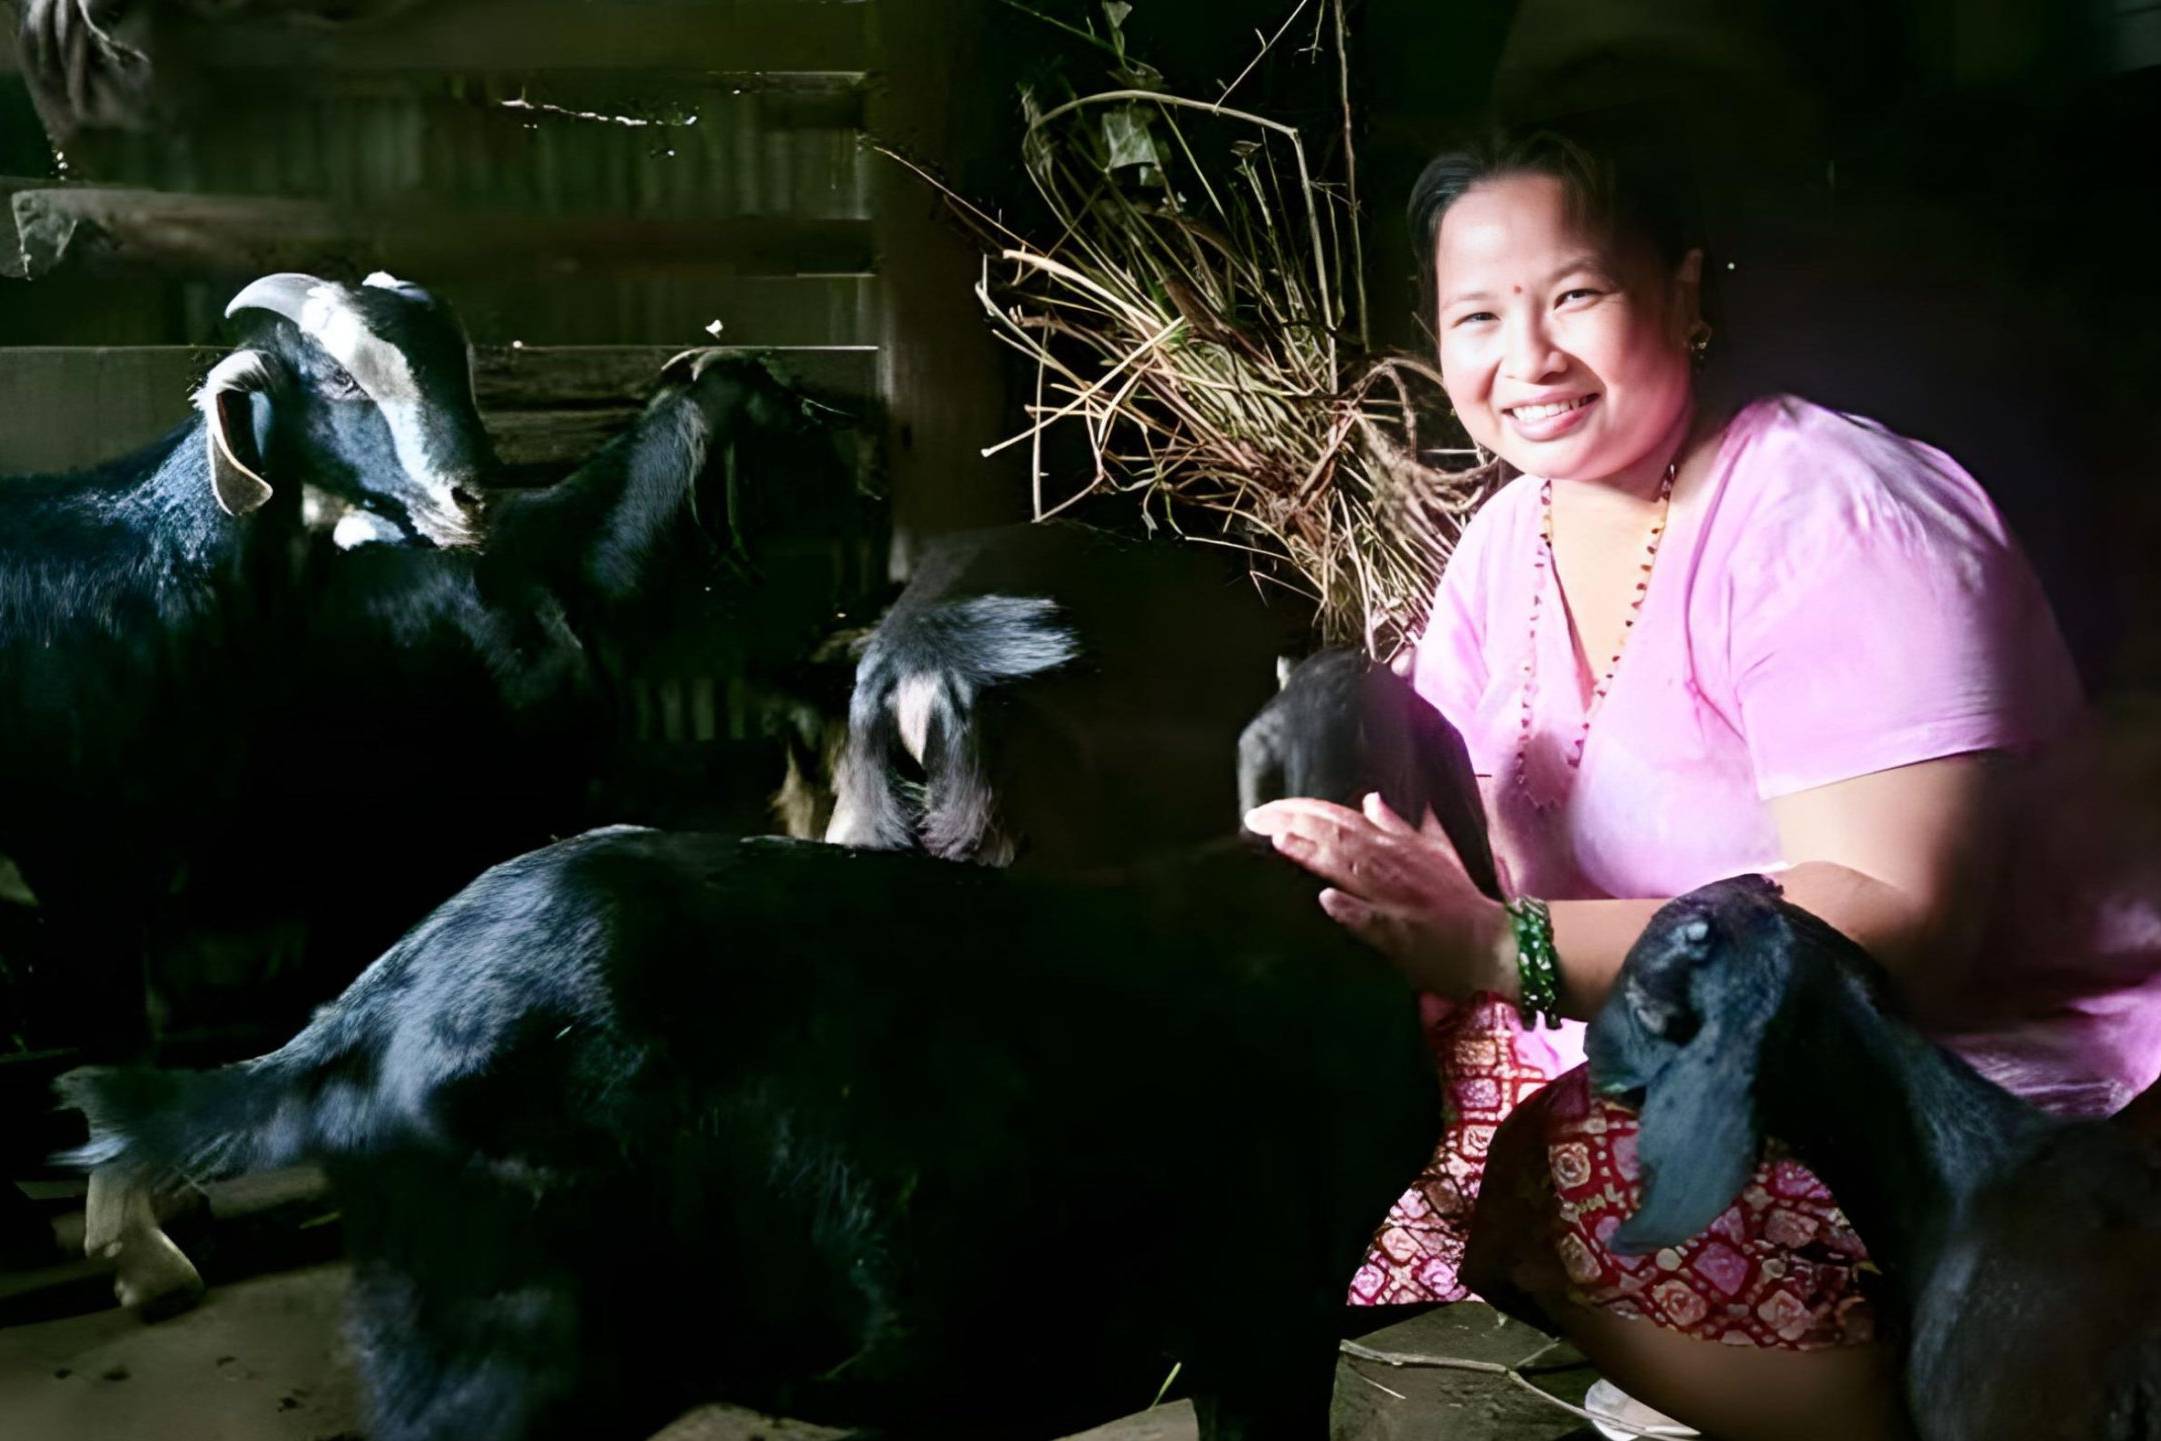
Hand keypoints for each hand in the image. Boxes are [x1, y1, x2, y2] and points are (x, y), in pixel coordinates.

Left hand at [1244, 792, 1516, 999]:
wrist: (1493, 944)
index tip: (1268, 808)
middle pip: (1338, 836)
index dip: (1303, 810)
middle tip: (1254, 818)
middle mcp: (1393, 866)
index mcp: (1398, 847)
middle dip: (1294, 823)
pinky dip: (1351, 909)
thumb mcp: (1433, 853)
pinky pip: (1375, 921)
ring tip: (1279, 841)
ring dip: (1314, 853)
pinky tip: (1326, 900)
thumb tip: (1371, 800)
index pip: (1343, 818)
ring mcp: (1397, 900)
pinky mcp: (1402, 935)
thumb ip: (1399, 826)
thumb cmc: (1459, 902)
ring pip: (1351, 869)